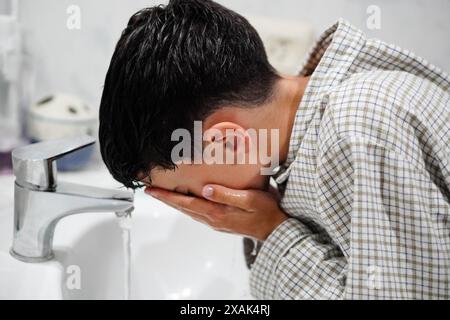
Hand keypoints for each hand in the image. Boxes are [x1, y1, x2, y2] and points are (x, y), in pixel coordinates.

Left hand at [144, 185, 287, 240]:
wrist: (275, 230)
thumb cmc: (266, 212)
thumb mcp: (249, 199)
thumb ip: (226, 195)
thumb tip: (205, 189)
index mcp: (217, 212)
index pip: (186, 203)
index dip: (168, 196)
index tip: (152, 190)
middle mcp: (213, 219)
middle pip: (183, 208)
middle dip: (166, 199)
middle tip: (151, 191)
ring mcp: (217, 222)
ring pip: (189, 211)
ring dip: (175, 203)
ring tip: (164, 195)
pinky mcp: (221, 222)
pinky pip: (198, 213)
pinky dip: (187, 206)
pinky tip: (186, 202)